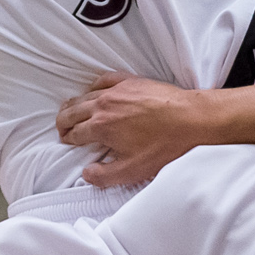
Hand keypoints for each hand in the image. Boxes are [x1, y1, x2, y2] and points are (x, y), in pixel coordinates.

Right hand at [56, 72, 205, 188]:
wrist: (192, 120)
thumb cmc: (165, 146)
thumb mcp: (132, 170)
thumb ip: (104, 175)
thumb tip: (86, 174)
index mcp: (101, 127)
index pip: (74, 133)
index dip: (68, 139)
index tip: (67, 142)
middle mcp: (104, 104)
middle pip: (73, 111)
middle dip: (63, 121)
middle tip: (61, 129)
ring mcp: (118, 89)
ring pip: (85, 94)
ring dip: (74, 104)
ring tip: (71, 111)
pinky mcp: (132, 80)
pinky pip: (105, 78)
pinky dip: (94, 85)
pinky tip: (94, 89)